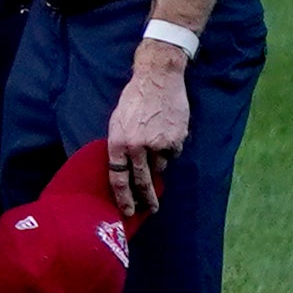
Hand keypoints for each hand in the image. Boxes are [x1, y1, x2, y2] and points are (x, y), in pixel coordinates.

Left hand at [104, 55, 191, 218]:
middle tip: (150, 210)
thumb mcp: (116, 122)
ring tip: (156, 142)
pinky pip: (173, 153)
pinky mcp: (176, 140)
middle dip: (146, 199)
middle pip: (141, 181)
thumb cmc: (133, 101)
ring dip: (158, 163)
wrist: (157, 80)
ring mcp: (158, 144)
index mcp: (117, 142)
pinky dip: (170, 148)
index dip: (123, 198)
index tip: (128, 212)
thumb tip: (125, 170)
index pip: (118, 178)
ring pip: (159, 166)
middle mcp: (137, 147)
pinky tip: (167, 132)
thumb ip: (120, 147)